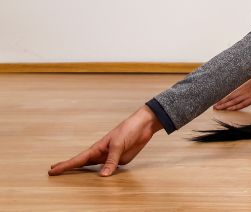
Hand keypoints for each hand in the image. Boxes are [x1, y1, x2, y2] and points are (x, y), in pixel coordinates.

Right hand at [48, 105, 162, 176]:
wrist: (144, 125)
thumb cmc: (128, 130)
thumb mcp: (119, 145)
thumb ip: (111, 160)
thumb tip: (103, 176)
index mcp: (97, 148)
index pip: (78, 159)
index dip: (65, 166)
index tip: (52, 170)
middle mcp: (101, 154)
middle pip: (82, 163)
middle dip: (68, 167)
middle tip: (53, 171)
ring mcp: (110, 158)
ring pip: (94, 168)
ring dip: (83, 172)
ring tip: (69, 176)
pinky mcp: (120, 161)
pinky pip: (109, 170)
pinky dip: (102, 174)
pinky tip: (97, 177)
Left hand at [213, 71, 250, 110]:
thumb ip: (246, 84)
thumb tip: (241, 82)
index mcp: (243, 87)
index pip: (231, 94)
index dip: (223, 98)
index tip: (217, 101)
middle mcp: (244, 92)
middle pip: (231, 98)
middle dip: (222, 103)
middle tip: (214, 106)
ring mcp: (248, 96)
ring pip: (235, 101)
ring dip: (226, 105)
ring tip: (219, 108)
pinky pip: (243, 104)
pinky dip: (237, 106)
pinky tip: (231, 109)